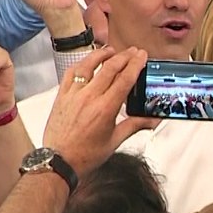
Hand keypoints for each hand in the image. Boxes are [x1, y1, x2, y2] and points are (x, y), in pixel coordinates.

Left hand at [43, 47, 152, 175]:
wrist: (59, 161)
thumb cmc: (84, 155)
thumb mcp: (115, 141)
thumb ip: (135, 125)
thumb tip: (153, 120)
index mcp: (105, 109)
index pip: (125, 79)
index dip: (135, 64)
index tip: (142, 56)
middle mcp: (89, 98)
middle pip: (110, 68)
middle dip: (124, 56)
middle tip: (133, 51)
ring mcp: (74, 95)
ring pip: (89, 65)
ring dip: (102, 55)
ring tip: (111, 51)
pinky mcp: (62, 96)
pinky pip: (71, 72)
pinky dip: (81, 64)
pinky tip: (88, 62)